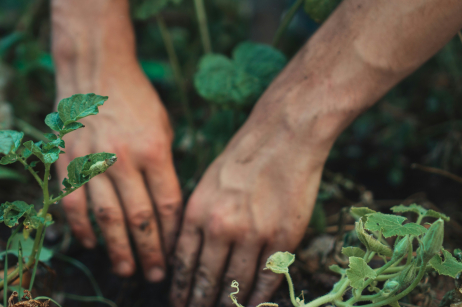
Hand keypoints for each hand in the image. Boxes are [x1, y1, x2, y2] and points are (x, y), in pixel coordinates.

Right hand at [54, 62, 181, 281]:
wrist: (95, 71)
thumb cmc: (136, 99)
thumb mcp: (163, 127)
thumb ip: (165, 166)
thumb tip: (167, 208)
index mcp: (154, 150)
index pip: (167, 205)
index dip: (172, 235)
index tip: (176, 254)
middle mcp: (123, 159)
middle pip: (139, 218)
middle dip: (150, 252)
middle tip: (155, 277)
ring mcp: (92, 161)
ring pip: (106, 218)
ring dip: (117, 249)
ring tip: (127, 270)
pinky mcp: (68, 161)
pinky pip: (74, 203)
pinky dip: (82, 228)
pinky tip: (91, 244)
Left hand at [169, 110, 327, 306]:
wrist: (283, 136)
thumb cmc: (242, 157)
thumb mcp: (206, 185)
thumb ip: (196, 220)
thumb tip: (187, 256)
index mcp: (197, 213)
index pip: (183, 264)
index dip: (180, 289)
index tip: (178, 302)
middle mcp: (221, 227)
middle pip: (206, 280)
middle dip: (198, 302)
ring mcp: (253, 234)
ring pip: (236, 284)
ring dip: (228, 304)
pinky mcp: (283, 237)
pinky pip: (267, 278)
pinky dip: (259, 297)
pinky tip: (252, 306)